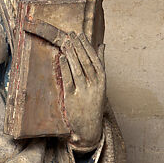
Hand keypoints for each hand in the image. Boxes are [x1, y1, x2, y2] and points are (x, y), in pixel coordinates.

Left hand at [58, 32, 105, 151]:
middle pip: (85, 61)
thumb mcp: (101, 84)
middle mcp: (94, 85)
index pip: (94, 59)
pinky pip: (68, 80)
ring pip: (77, 69)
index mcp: (102, 80)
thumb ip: (100, 64)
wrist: (89, 128)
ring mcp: (83, 91)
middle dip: (77, 46)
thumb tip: (102, 45)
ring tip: (66, 42)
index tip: (80, 35)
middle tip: (70, 34)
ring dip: (71, 54)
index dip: (86, 46)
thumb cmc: (94, 102)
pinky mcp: (72, 98)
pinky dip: (65, 67)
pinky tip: (61, 58)